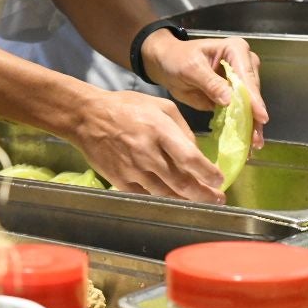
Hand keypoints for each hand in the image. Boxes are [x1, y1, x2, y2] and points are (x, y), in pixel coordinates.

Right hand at [67, 89, 224, 202]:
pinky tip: (173, 199)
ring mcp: (133, 169)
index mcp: (159, 130)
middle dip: (204, 194)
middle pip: (182, 183)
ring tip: (200, 201)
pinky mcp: (120, 180)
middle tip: (217, 199)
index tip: (220, 179)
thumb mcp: (160, 106)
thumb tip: (196, 152)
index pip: (190, 159)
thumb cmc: (126, 107)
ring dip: (186, 200)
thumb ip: (182, 128)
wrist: (87, 117)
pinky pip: (147, 196)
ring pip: (166, 194)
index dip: (208, 173)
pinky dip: (163, 200)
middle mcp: (147, 153)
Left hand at [143, 33, 268, 150]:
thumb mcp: (190, 68)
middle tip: (256, 139)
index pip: (247, 76)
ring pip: (251, 106)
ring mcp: (241, 81)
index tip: (261, 117)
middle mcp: (244, 64)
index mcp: (236, 50)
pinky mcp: (234, 96)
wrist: (166, 65)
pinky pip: (241, 113)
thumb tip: (229, 100)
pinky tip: (246, 143)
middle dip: (254, 116)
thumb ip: (210, 82)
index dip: (253, 98)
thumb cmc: (176, 59)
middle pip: (253, 93)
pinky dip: (242, 127)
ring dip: (252, 126)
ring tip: (254, 145)